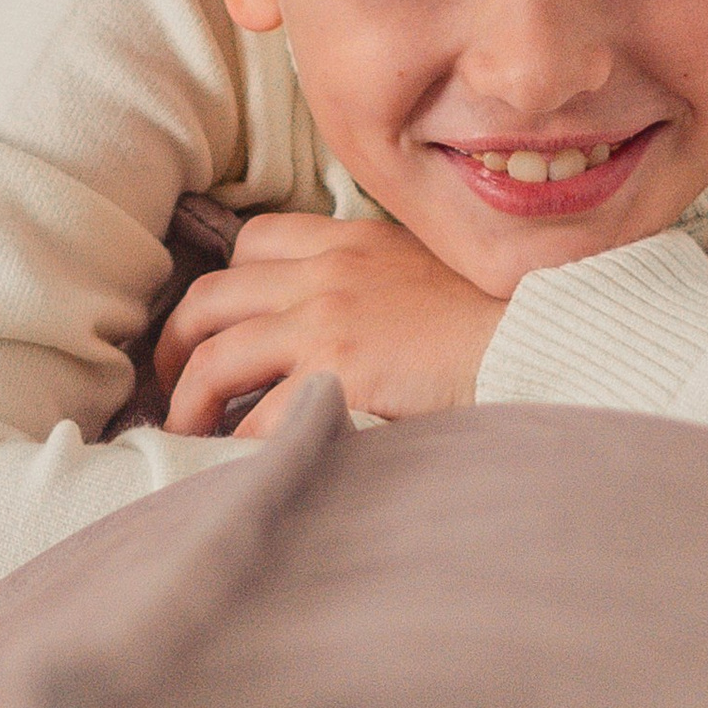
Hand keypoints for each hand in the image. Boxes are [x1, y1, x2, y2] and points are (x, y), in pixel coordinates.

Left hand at [154, 209, 501, 437]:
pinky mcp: (336, 374)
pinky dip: (234, 447)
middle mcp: (324, 274)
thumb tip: (349, 321)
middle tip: (170, 381)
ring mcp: (324, 322)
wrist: (538, 338)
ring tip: (184, 432)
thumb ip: (378, 280)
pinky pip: (257, 418)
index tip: (215, 323)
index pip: (256, 241)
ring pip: (213, 359)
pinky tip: (233, 466)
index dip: (224, 284)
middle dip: (175, 342)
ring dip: (187, 402)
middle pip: (211, 298)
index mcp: (349, 241)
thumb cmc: (497, 318)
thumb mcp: (429, 270)